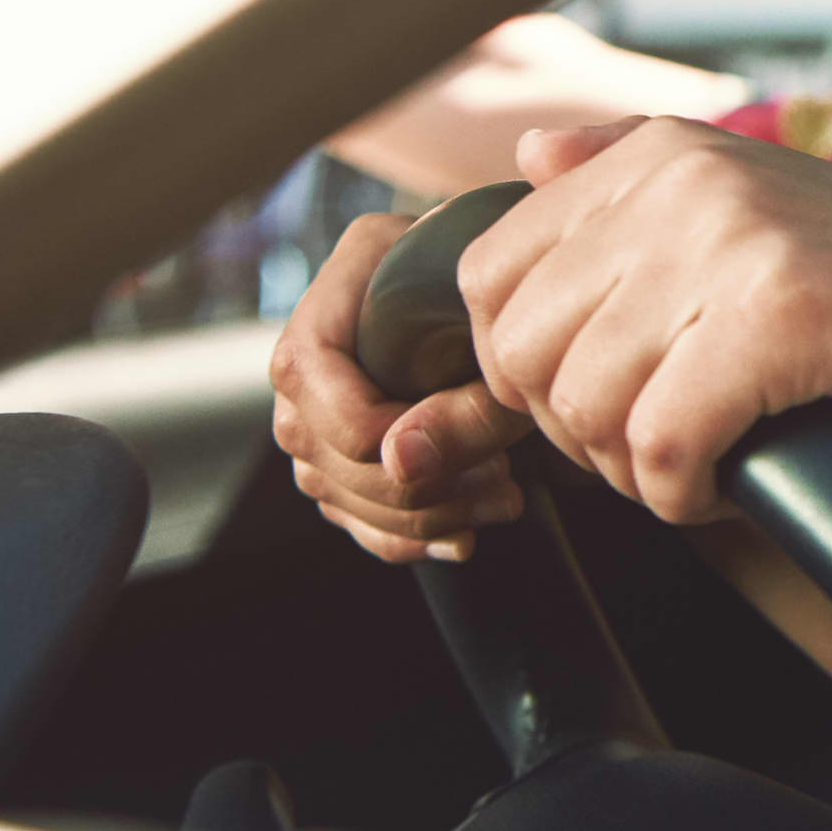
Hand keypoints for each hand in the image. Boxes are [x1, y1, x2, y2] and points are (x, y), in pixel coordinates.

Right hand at [268, 211, 535, 563]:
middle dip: (421, 484)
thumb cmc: (520, 292)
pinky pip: (352, 517)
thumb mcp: (504, 333)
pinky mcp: (342, 458)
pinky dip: (409, 538)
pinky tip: (464, 536)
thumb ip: (463, 397)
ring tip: (505, 498)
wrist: (523, 291)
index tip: (473, 436)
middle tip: (506, 479)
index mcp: (336, 294)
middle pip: (324, 452)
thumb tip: (402, 463)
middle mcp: (308, 357)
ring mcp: (316, 412)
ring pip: (339, 495)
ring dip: (428, 515)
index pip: (308, 377)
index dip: (379, 425)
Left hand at [454, 117, 831, 607]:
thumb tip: (527, 151)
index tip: (618, 399)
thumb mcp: (755, 218)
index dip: (531, 370)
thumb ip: (632, 184)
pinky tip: (736, 480)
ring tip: (710, 458)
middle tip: (665, 443)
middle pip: (515, 351)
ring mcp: (734, 236)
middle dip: (574, 427)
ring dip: (633, 468)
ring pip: (579, 407)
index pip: (485, 278)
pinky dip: (685, 492)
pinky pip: (656, 448)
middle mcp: (683, 174)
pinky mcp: (783, 313)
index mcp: (659, 149)